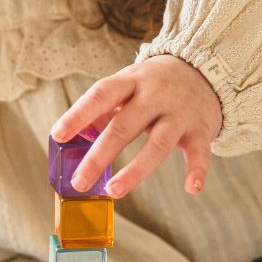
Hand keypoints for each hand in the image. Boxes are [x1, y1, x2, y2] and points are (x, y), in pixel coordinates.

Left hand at [50, 54, 222, 198]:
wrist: (204, 69)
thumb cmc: (154, 84)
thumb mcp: (127, 85)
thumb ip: (104, 109)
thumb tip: (76, 136)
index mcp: (130, 82)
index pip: (100, 95)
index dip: (78, 115)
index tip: (57, 135)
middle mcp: (155, 96)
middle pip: (124, 126)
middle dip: (100, 155)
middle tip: (80, 181)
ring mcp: (179, 113)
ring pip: (157, 143)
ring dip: (135, 170)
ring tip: (114, 191)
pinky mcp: (200, 129)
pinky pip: (200, 152)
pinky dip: (197, 170)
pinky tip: (191, 188)